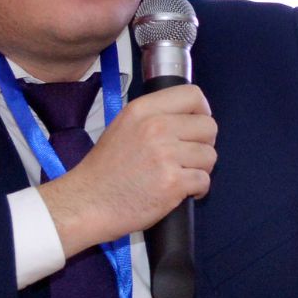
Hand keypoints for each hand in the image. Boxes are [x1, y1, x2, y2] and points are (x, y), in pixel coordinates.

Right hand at [37, 85, 216, 255]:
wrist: (87, 203)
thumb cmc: (104, 171)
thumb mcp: (123, 126)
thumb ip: (154, 117)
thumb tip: (189, 116)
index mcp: (143, 110)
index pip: (193, 95)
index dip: (202, 111)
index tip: (197, 126)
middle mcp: (156, 128)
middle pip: (209, 126)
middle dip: (204, 144)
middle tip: (187, 157)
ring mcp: (166, 155)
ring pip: (210, 155)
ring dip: (200, 169)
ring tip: (179, 175)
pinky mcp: (173, 182)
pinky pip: (204, 180)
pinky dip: (197, 189)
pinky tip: (180, 191)